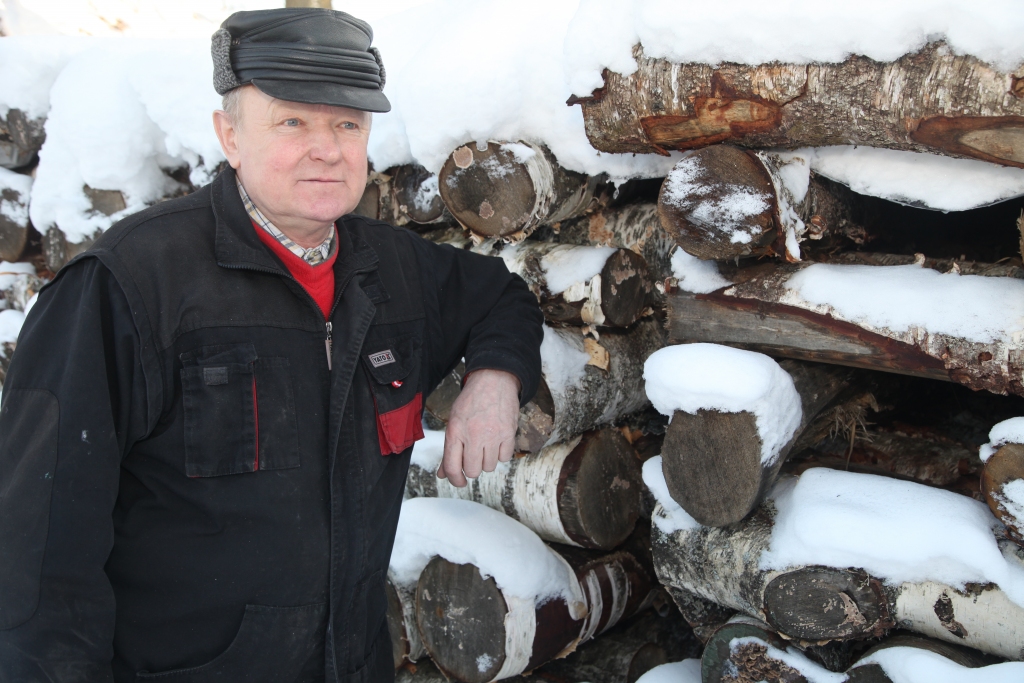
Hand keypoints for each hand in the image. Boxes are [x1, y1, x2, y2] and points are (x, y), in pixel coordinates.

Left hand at [439, 369, 520, 486]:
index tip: (459, 482)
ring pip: (490, 467)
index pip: (452, 467)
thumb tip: (443, 474)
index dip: (455, 480)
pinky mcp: (509, 433)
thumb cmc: (472, 401)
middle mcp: (473, 435)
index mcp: (455, 431)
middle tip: (474, 456)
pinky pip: (505, 458)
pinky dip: (501, 454)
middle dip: (472, 468)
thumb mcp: (454, 421)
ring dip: (487, 460)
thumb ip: (449, 449)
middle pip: (473, 471)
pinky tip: (497, 442)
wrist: (493, 380)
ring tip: (486, 445)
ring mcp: (493, 435)